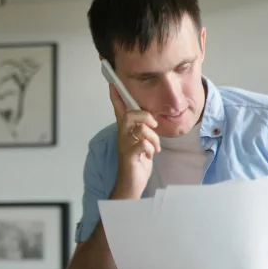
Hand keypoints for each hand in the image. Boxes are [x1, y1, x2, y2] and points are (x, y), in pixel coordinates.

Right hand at [108, 84, 160, 198]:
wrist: (131, 184)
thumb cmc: (138, 163)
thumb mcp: (142, 143)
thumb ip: (144, 131)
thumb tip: (152, 121)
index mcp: (125, 131)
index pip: (119, 110)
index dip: (116, 97)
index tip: (113, 84)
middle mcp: (122, 136)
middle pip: (130, 115)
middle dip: (145, 117)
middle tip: (154, 125)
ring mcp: (124, 146)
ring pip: (140, 130)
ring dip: (153, 138)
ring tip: (155, 148)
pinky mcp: (129, 156)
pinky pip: (143, 145)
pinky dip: (151, 149)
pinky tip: (150, 156)